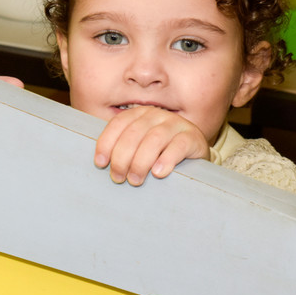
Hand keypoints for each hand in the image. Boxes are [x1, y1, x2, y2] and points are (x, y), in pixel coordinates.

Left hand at [93, 107, 209, 185]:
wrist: (194, 154)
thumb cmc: (160, 153)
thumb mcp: (140, 146)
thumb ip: (123, 148)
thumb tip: (100, 163)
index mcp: (140, 114)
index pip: (118, 124)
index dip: (106, 143)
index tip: (100, 163)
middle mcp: (157, 115)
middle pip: (134, 134)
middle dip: (122, 158)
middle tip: (118, 178)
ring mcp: (176, 124)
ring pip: (154, 139)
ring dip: (141, 162)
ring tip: (135, 180)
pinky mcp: (192, 137)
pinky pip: (178, 146)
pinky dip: (166, 159)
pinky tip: (158, 173)